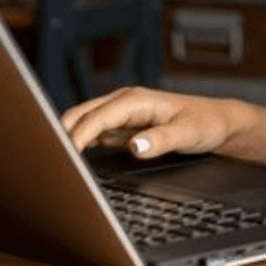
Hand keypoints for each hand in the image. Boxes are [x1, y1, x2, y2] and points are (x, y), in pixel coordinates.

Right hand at [62, 86, 238, 158]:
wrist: (217, 122)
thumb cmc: (205, 123)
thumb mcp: (188, 134)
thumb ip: (161, 140)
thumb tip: (135, 146)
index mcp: (135, 100)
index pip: (95, 117)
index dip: (75, 137)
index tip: (62, 158)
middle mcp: (124, 103)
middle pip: (80, 115)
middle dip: (61, 135)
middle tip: (47, 164)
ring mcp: (121, 114)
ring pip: (82, 123)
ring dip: (66, 139)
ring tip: (52, 165)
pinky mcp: (121, 127)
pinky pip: (92, 133)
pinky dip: (78, 145)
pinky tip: (72, 162)